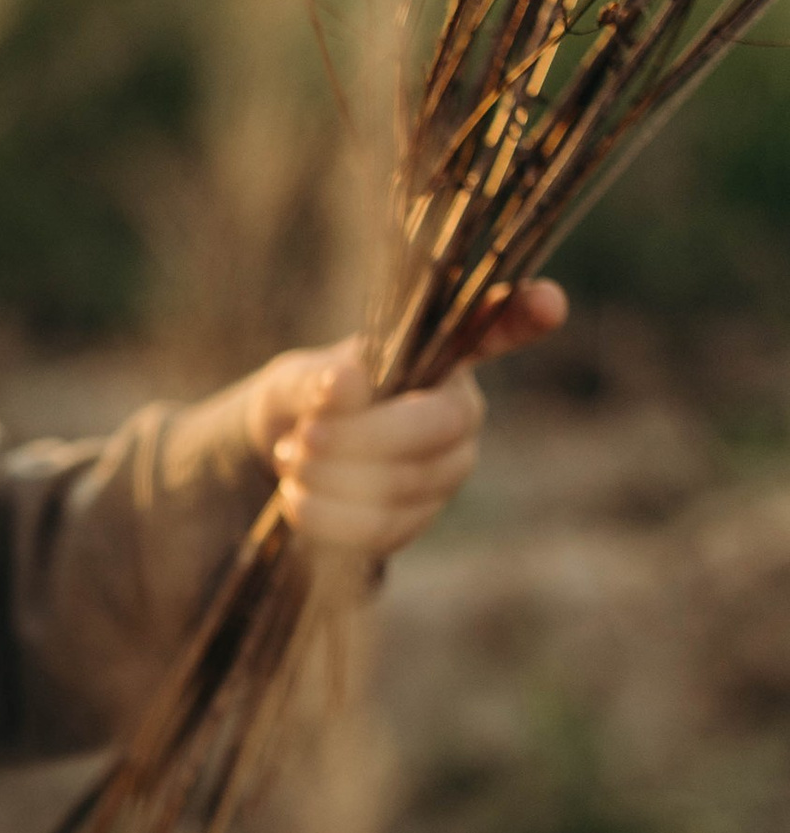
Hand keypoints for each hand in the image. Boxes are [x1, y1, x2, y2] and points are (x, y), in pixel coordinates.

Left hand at [241, 278, 566, 557]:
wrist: (284, 459)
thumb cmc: (305, 401)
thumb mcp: (297, 380)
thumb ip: (317, 382)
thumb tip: (345, 383)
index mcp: (440, 359)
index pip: (498, 329)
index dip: (526, 314)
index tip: (548, 302)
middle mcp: (459, 415)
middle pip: (437, 429)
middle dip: (362, 439)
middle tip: (302, 437)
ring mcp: (444, 472)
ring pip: (405, 486)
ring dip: (334, 481)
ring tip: (291, 461)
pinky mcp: (415, 520)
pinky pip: (383, 530)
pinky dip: (329, 518)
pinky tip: (295, 499)